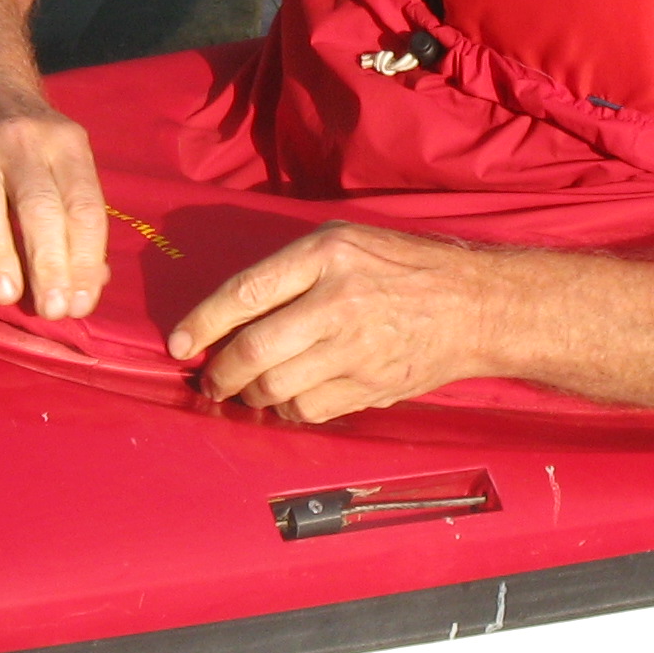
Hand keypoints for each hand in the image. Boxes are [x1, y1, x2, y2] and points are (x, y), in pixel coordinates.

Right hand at [0, 65, 109, 318]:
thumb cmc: (27, 139)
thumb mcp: (63, 157)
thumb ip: (76, 215)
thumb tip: (90, 282)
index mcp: (64, 143)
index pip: (83, 205)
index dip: (85, 259)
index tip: (81, 303)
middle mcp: (20, 141)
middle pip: (38, 205)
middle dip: (47, 263)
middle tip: (50, 310)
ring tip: (5, 297)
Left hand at [169, 224, 512, 423]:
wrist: (474, 305)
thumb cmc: (402, 267)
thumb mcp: (345, 242)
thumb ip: (290, 270)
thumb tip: (231, 313)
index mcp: (326, 256)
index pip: (244, 292)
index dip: (202, 323)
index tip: (179, 343)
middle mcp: (338, 302)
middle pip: (254, 350)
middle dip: (219, 373)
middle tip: (210, 378)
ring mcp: (356, 350)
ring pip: (276, 388)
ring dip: (251, 395)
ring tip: (248, 388)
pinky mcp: (370, 387)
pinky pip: (308, 410)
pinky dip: (287, 410)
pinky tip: (289, 397)